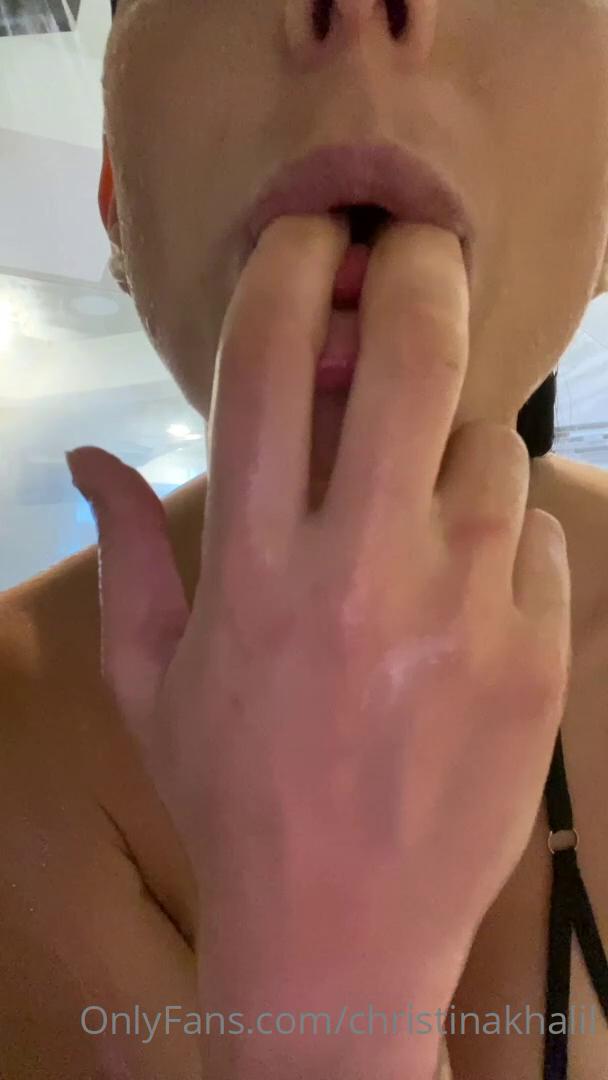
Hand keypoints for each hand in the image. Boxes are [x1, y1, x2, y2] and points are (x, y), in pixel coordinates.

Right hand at [66, 216, 570, 1074]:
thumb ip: (128, 555)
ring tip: (429, 507)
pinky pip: (540, 539)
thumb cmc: (231, 799)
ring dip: (459, 447)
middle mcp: (362, 570)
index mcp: (253, 567)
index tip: (312, 236)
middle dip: (420, 274)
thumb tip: (91, 456)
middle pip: (415, 360)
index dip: (294, 269)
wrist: (340, 936)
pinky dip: (508, 542)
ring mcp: (466, 613)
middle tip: (419, 251)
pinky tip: (472, 598)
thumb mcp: (153, 684)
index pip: (272, 364)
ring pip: (493, 449)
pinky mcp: (538, 658)